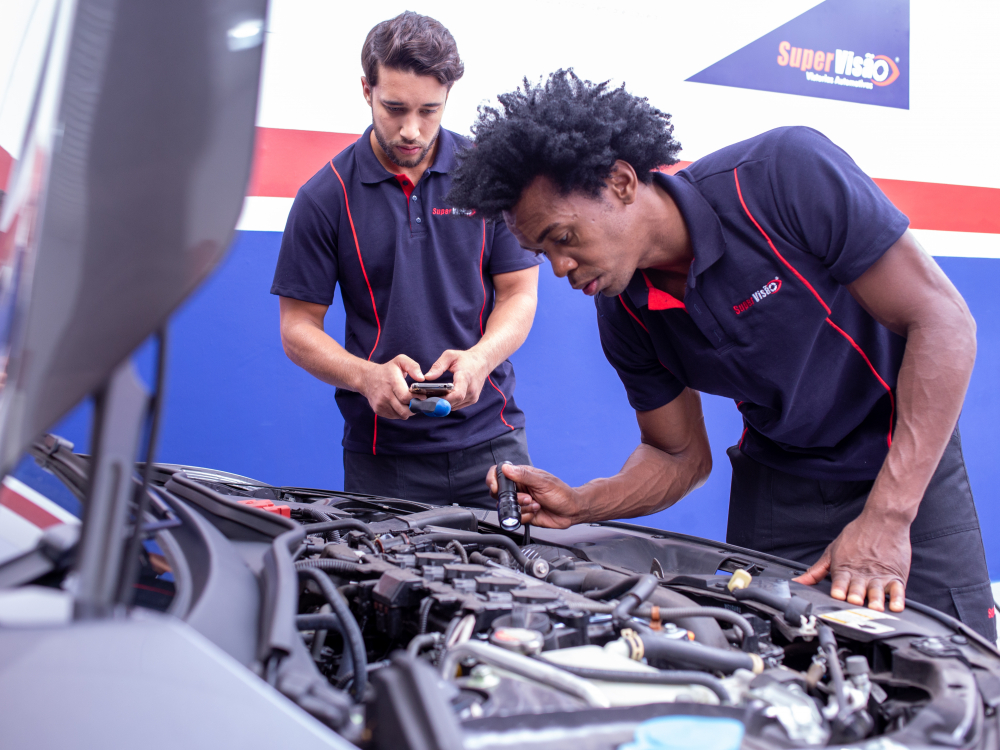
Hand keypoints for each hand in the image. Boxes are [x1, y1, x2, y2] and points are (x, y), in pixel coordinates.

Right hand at [358, 354, 423, 419]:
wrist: (367, 378)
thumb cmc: (387, 370)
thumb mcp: (400, 361)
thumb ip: (413, 366)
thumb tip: (421, 378)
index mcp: (392, 382)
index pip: (406, 397)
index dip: (417, 398)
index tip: (423, 396)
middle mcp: (385, 395)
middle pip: (405, 410)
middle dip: (415, 407)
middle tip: (418, 401)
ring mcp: (381, 404)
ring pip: (401, 415)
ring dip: (408, 411)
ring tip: (409, 402)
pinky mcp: (378, 410)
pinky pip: (395, 416)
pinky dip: (400, 412)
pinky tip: (400, 404)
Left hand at [425, 349, 489, 409]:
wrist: (483, 362)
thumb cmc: (465, 358)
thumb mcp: (450, 356)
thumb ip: (438, 366)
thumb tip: (427, 377)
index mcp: (465, 377)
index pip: (457, 394)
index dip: (444, 400)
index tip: (432, 400)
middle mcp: (471, 389)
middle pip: (454, 403)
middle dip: (438, 403)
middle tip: (425, 401)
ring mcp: (473, 396)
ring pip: (454, 406)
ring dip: (443, 405)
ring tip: (430, 399)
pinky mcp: (473, 400)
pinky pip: (458, 406)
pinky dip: (449, 404)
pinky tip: (440, 399)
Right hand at [485, 463, 588, 528]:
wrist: (572, 511)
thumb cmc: (562, 493)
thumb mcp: (543, 482)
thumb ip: (523, 475)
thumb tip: (507, 468)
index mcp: (522, 476)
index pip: (499, 473)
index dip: (493, 480)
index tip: (496, 488)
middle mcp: (520, 488)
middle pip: (499, 493)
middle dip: (511, 498)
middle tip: (526, 498)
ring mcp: (521, 502)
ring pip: (507, 507)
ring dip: (521, 508)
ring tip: (535, 505)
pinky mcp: (524, 514)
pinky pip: (515, 518)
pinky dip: (525, 516)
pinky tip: (536, 511)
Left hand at [793, 510, 910, 611]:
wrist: (883, 520)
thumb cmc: (857, 535)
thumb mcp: (832, 551)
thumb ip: (816, 571)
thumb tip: (798, 582)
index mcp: (845, 568)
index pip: (840, 581)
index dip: (838, 589)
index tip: (837, 595)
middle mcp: (862, 574)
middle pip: (858, 588)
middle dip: (855, 595)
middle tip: (854, 601)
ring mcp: (880, 576)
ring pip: (877, 591)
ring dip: (875, 600)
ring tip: (875, 607)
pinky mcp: (896, 576)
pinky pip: (898, 590)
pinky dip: (898, 599)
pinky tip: (896, 607)